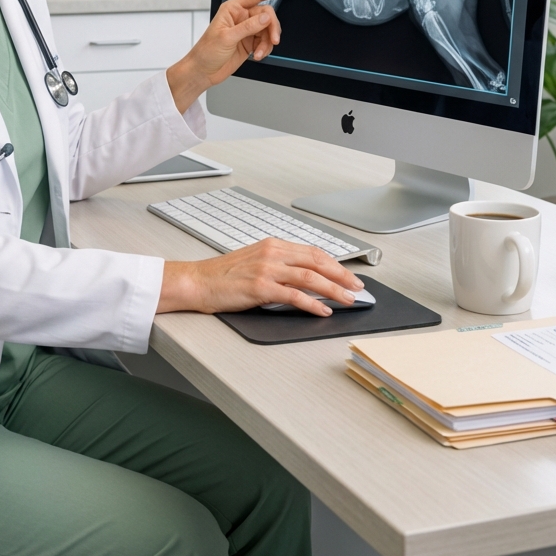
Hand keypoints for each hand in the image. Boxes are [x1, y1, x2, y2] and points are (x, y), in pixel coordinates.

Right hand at [158, 240, 364, 316]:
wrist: (198, 281)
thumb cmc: (223, 275)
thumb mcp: (254, 261)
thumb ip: (278, 265)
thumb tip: (305, 277)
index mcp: (272, 245)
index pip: (312, 252)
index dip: (335, 263)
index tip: (348, 274)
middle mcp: (272, 253)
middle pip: (316, 261)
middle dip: (341, 275)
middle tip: (357, 287)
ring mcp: (266, 269)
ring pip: (310, 277)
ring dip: (334, 289)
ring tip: (348, 299)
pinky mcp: (260, 288)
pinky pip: (294, 295)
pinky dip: (313, 303)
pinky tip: (323, 310)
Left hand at [166, 0, 293, 114]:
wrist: (202, 72)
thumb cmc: (206, 52)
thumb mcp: (227, 38)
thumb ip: (248, 27)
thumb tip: (266, 17)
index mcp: (233, 9)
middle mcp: (241, 17)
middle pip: (266, 15)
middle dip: (272, 27)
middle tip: (273, 40)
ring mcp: (246, 30)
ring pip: (268, 30)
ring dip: (267, 42)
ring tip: (259, 53)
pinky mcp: (249, 43)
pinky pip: (265, 42)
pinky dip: (265, 49)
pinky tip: (257, 56)